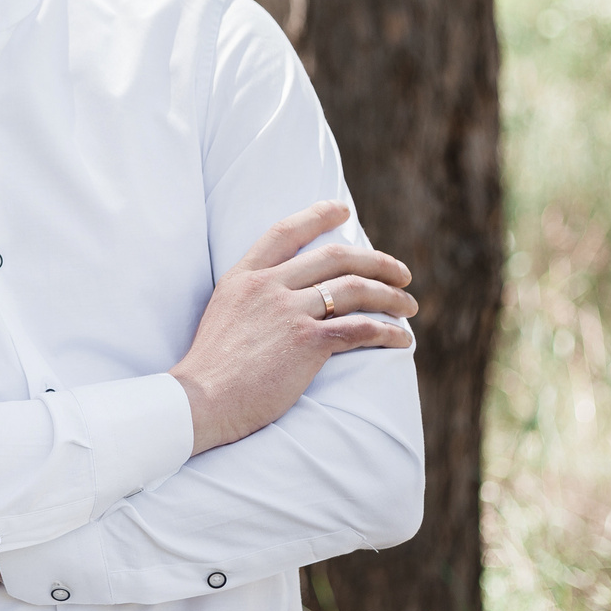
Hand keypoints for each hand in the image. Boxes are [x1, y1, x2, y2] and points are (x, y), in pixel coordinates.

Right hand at [170, 201, 415, 454]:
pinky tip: (401, 338)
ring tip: (409, 306)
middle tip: (401, 273)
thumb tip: (287, 299)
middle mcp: (267, 287)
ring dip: (390, 296)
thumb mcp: (223, 315)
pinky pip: (360, 328)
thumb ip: (251, 299)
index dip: (317, 216)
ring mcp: (288, 312)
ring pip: (355, 289)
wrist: (200, 400)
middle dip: (377, 261)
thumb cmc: (210, 369)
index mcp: (243, 277)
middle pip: (334, 257)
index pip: (284, 232)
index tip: (342, 210)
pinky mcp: (307, 342)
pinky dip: (388, 331)